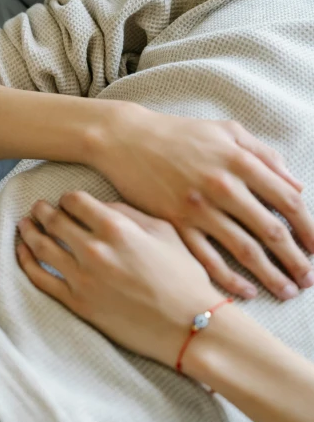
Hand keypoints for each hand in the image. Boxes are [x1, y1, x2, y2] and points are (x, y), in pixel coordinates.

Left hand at [16, 193, 224, 366]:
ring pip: (41, 246)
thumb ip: (129, 214)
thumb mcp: (164, 233)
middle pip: (53, 220)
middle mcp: (94, 250)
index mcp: (116, 228)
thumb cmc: (184, 277)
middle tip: (37, 207)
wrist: (189, 326)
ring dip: (28, 231)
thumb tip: (100, 206)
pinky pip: (40, 278)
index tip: (66, 200)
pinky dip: (26, 261)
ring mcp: (81, 277)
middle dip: (42, 210)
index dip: (67, 198)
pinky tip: (21, 252)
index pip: (75, 201)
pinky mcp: (76, 302)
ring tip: (23, 224)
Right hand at [90, 105, 313, 299]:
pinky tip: (246, 291)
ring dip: (270, 274)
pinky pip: (206, 257)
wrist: (126, 139)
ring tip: (287, 291)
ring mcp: (196, 208)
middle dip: (296, 260)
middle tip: (309, 280)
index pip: (287, 202)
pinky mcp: (173, 223)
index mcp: (239, 161)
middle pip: (271, 232)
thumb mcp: (226, 130)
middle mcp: (222, 186)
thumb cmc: (178, 134)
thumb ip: (264, 155)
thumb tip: (296, 187)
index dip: (309, 228)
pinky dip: (228, 278)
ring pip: (244, 249)